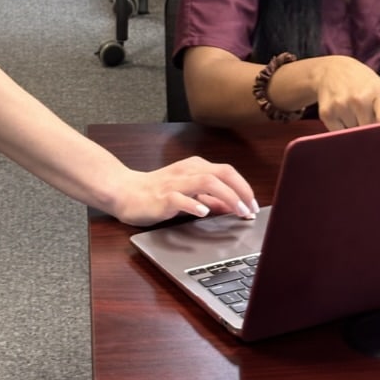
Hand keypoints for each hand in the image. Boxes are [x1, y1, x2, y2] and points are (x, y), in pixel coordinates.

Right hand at [110, 157, 257, 226]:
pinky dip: (194, 204)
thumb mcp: (187, 192)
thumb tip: (231, 206)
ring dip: (226, 197)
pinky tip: (204, 212)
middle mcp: (187, 171)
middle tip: (251, 209)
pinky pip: (181, 198)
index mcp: (195, 167)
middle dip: (241, 190)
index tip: (254, 205)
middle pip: (221, 173)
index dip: (244, 187)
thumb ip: (209, 198)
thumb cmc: (156, 191)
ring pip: (206, 182)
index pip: (227, 172)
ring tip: (238, 211)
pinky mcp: (162, 197)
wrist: (125, 191)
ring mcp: (175, 183)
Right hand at [314, 55, 379, 130]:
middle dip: (374, 136)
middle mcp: (359, 99)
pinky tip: (342, 116)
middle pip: (370, 132)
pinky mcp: (326, 113)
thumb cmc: (366, 85)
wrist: (332, 70)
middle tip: (373, 131)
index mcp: (379, 94)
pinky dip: (342, 131)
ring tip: (355, 116)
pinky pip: (339, 134)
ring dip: (357, 132)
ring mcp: (341, 105)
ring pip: (354, 136)